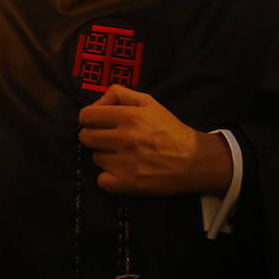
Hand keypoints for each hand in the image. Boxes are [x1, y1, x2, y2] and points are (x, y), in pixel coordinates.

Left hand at [78, 85, 231, 196]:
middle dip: (95, 136)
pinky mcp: (128, 184)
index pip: (86, 116)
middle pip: (85, 137)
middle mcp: (125, 138)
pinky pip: (101, 180)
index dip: (91, 118)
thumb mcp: (148, 101)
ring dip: (106, 156)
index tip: (99, 123)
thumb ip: (119, 94)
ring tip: (123, 155)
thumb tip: (96, 103)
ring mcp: (125, 163)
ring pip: (95, 158)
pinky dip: (109, 178)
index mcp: (129, 116)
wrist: (193, 160)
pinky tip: (122, 171)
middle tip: (110, 139)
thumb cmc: (168, 129)